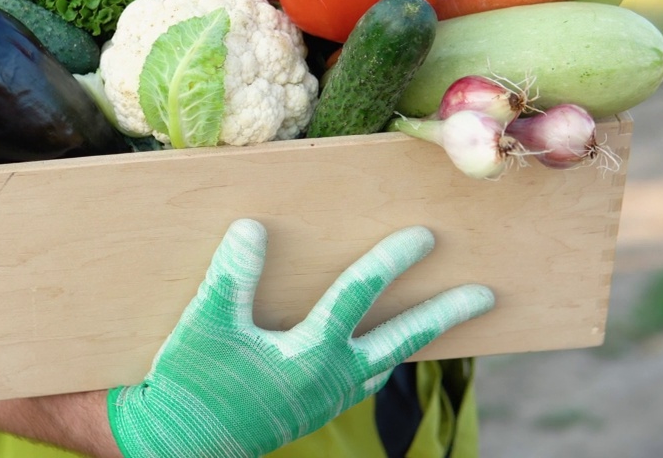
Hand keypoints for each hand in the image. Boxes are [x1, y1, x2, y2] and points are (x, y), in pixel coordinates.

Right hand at [106, 219, 494, 457]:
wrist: (177, 444)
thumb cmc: (192, 384)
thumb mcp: (206, 324)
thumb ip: (232, 275)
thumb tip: (253, 227)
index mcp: (312, 355)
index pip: (360, 296)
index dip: (391, 261)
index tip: (424, 236)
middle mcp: (331, 381)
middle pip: (400, 340)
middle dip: (444, 315)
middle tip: (485, 296)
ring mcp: (324, 401)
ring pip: (382, 365)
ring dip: (412, 341)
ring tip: (434, 324)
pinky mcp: (309, 411)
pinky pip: (357, 382)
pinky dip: (374, 364)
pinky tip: (369, 358)